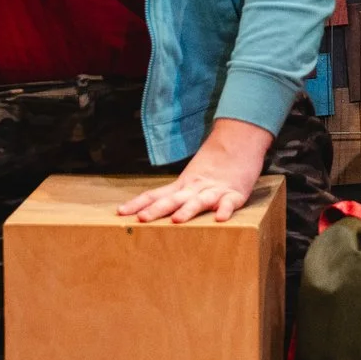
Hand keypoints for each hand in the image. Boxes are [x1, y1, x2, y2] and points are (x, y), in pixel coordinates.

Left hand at [117, 117, 272, 223]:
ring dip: (188, 210)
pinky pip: (230, 202)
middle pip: (173, 199)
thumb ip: (177, 193)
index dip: (139, 203)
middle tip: (142, 219)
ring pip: (199, 201)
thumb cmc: (215, 163)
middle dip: (157, 210)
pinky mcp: (235, 193)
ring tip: (177, 220)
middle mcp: (195, 188)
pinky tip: (220, 218)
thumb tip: (151, 207)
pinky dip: (225, 209)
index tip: (121, 212)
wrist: (239, 139)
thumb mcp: (192, 177)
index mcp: (183, 185)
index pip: (157, 194)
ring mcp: (215, 190)